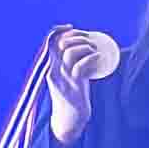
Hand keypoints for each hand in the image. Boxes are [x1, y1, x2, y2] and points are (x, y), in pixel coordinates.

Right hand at [43, 25, 108, 144]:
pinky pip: (81, 66)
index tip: (71, 27)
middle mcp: (53, 71)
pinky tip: (98, 57)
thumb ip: (66, 66)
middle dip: (76, 36)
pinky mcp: (74, 86)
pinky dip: (91, 58)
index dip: (59, 30)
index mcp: (50, 67)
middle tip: (89, 40)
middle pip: (61, 44)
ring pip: (70, 53)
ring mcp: (63, 78)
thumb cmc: (71, 97)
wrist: (69, 120)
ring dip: (85, 46)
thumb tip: (78, 49)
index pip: (49, 42)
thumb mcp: (64, 78)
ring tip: (94, 50)